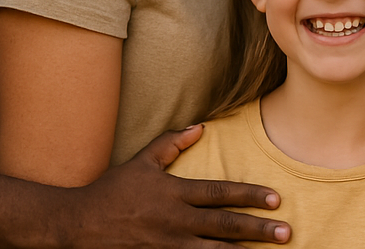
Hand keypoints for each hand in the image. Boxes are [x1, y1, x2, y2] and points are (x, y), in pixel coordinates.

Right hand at [67, 126, 289, 246]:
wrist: (79, 225)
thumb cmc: (113, 191)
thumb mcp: (142, 161)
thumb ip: (171, 143)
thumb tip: (200, 126)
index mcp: (174, 192)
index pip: (220, 193)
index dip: (249, 195)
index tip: (276, 199)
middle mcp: (175, 221)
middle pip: (224, 225)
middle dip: (257, 230)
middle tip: (286, 233)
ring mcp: (168, 245)